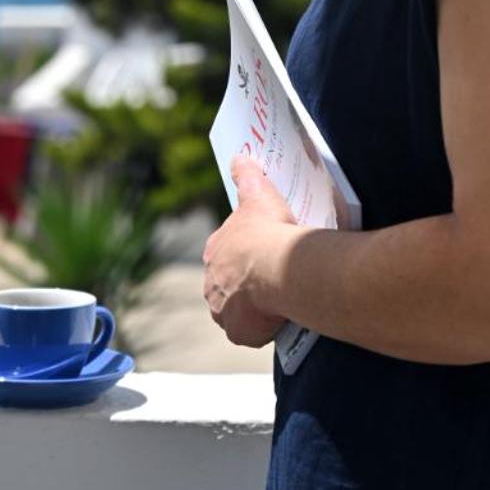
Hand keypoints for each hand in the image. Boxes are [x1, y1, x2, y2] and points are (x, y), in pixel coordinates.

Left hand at [203, 154, 300, 348]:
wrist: (278, 267)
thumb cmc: (267, 230)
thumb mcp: (256, 193)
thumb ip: (246, 176)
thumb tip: (238, 156)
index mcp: (214, 252)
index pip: (224, 255)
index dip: (242, 257)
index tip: (260, 257)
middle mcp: (211, 283)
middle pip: (227, 286)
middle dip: (244, 286)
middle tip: (272, 280)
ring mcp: (223, 309)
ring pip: (236, 311)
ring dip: (251, 309)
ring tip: (277, 302)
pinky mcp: (238, 331)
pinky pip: (248, 333)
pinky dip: (260, 330)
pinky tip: (278, 321)